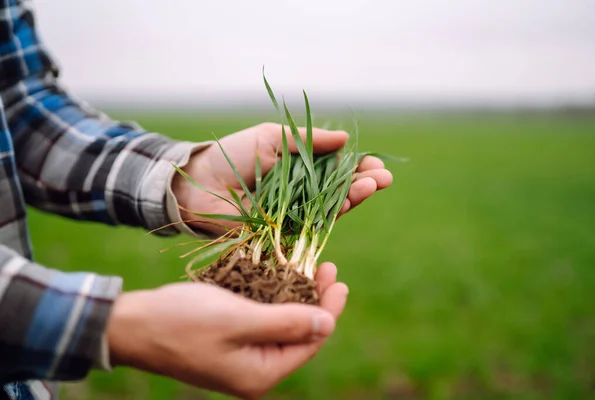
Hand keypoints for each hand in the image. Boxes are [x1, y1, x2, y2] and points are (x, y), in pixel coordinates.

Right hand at [107, 262, 347, 399]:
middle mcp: (255, 371)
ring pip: (282, 325)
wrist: (132, 325)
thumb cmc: (183, 320)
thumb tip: (328, 324)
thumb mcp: (239, 319)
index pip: (311, 340)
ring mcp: (241, 358)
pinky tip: (282, 278)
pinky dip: (275, 299)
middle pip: (300, 334)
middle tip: (327, 267)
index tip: (338, 278)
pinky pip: (262, 321)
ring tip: (310, 268)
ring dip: (297, 296)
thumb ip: (286, 324)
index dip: (330, 308)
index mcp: (261, 373)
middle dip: (316, 300)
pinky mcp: (230, 342)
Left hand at [172, 122, 392, 234]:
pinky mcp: (283, 234)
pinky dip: (330, 217)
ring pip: (331, 210)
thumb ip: (308, 140)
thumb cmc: (231, 154)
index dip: (358, 168)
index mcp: (300, 169)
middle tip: (382, 177)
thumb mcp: (272, 137)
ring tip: (372, 185)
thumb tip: (345, 139)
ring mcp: (293, 215)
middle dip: (363, 184)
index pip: (337, 170)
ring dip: (354, 198)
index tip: (375, 164)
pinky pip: (311, 227)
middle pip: (340, 191)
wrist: (198, 182)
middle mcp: (301, 194)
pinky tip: (347, 204)